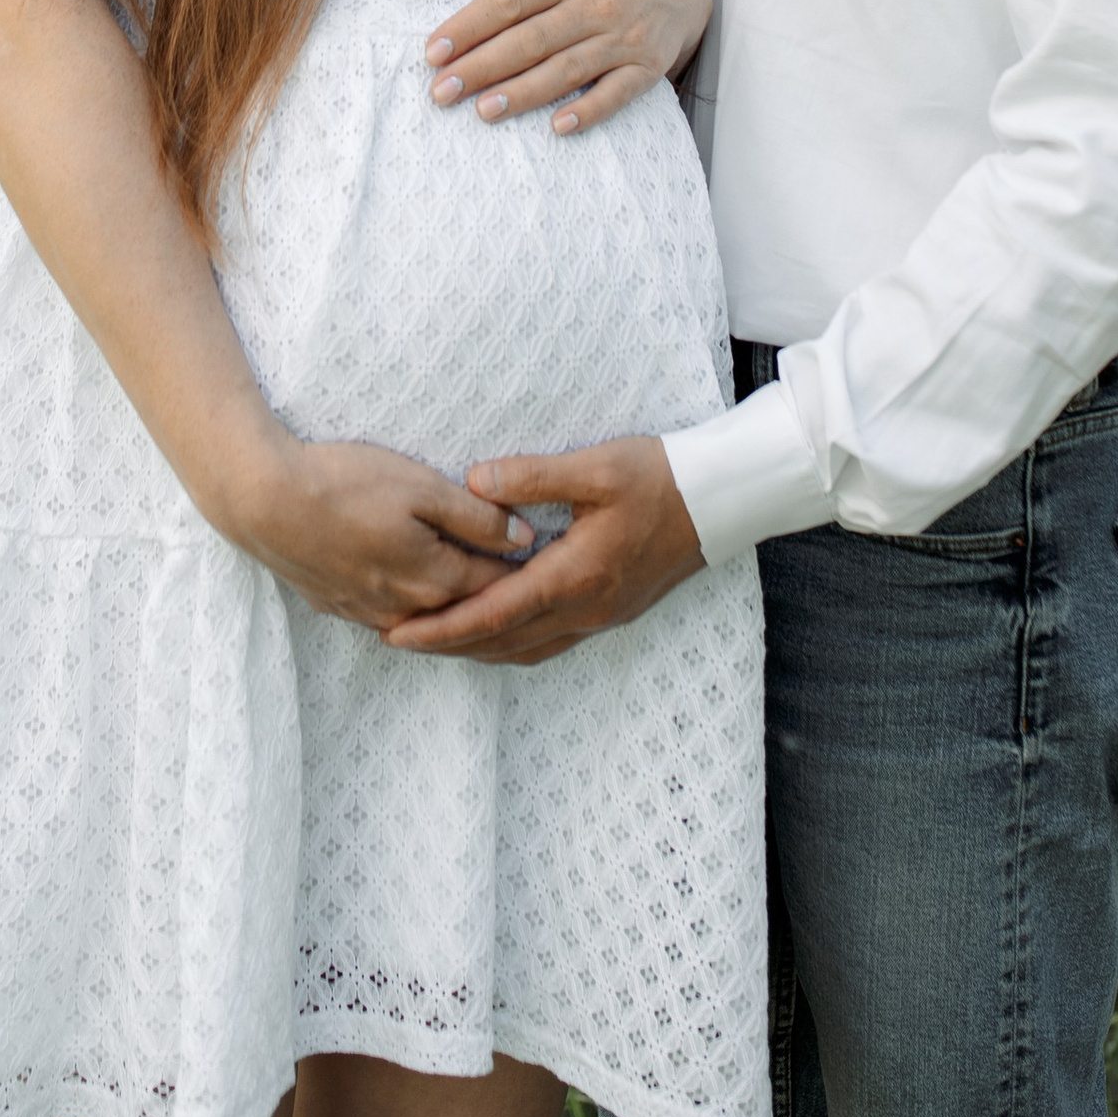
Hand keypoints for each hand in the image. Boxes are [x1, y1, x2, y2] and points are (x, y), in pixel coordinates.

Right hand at [224, 434, 533, 633]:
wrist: (263, 501)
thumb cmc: (344, 483)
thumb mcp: (421, 487)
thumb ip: (476, 517)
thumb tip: (524, 539)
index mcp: (435, 581)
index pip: (497, 583)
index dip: (526, 570)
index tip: (554, 559)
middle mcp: (407, 610)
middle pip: (464, 607)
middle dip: (495, 593)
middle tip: (529, 579)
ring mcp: (368, 614)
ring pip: (426, 615)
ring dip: (453, 604)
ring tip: (478, 584)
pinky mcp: (338, 607)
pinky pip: (391, 613)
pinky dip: (413, 605)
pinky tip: (416, 587)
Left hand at [382, 437, 703, 664]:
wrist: (720, 501)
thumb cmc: (659, 477)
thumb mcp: (595, 468)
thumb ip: (531, 477)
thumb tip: (474, 481)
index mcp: (575, 576)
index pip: (493, 614)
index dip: (442, 627)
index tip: (398, 634)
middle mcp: (585, 608)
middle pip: (502, 642)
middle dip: (447, 644)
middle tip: (397, 639)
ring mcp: (600, 616)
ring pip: (525, 649)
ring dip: (478, 648)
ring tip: (435, 638)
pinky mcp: (610, 611)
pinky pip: (548, 642)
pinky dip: (511, 642)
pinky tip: (494, 629)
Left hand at [424, 0, 710, 133]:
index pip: (509, 0)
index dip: (468, 27)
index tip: (433, 52)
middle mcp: (595, 1)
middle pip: (530, 40)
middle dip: (481, 68)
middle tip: (440, 93)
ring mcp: (624, 35)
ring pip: (566, 70)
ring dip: (523, 94)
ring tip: (482, 112)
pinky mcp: (648, 65)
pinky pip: (618, 92)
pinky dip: (590, 111)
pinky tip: (558, 127)